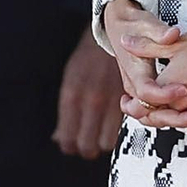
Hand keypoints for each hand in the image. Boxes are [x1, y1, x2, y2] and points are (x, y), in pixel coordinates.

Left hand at [54, 25, 126, 159]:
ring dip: (102, 142)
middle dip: (85, 148)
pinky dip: (117, 131)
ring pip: (106, 143)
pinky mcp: (128, 103)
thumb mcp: (69, 82)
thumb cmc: (88, 60)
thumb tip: (58, 138)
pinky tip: (113, 124)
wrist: (113, 38)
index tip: (70, 145)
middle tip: (85, 142)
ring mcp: (111, 103)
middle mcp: (91, 103)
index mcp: (71, 97)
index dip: (68, 146)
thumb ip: (65, 113)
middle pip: (87, 146)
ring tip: (100, 134)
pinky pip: (122, 131)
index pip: (67, 138)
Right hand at [102, 0, 186, 127]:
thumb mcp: (147, 25)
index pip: (146, 92)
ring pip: (163, 119)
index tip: (183, 87)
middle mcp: (138, 88)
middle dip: (178, 118)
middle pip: (154, 115)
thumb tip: (171, 34)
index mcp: (136, 73)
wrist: (122, 27)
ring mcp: (146, 95)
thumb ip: (159, 34)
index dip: (164, 93)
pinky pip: (168, 115)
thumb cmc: (135, 27)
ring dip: (185, 123)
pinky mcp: (154, 97)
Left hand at [135, 20, 186, 135]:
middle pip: (163, 116)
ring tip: (165, 111)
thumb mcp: (172, 44)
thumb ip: (146, 47)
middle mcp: (185, 100)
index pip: (146, 105)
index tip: (131, 103)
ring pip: (182, 119)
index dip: (136, 106)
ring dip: (173, 116)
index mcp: (169, 86)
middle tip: (144, 108)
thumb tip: (126, 43)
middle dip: (152, 113)